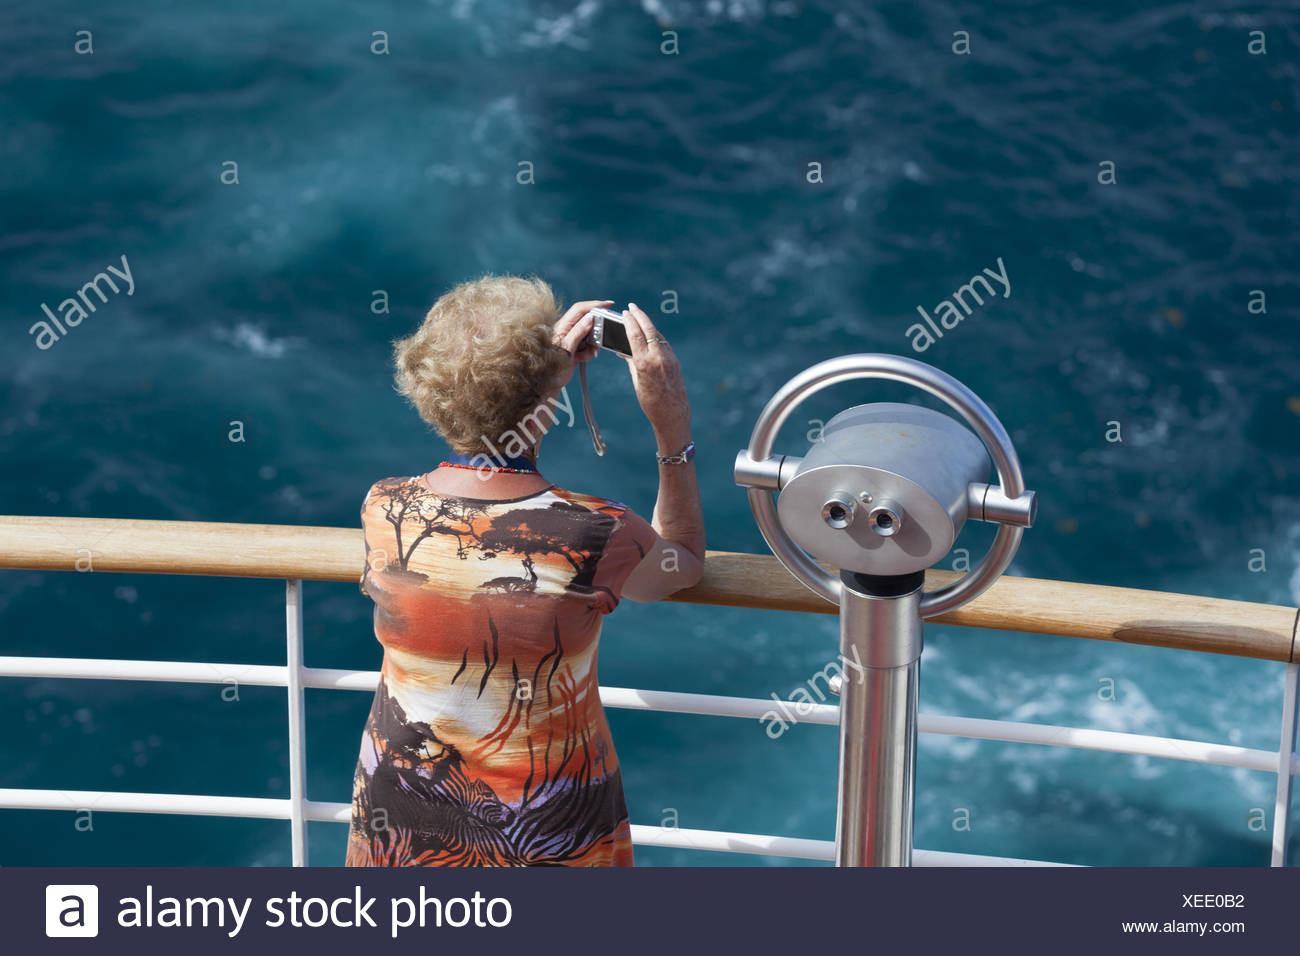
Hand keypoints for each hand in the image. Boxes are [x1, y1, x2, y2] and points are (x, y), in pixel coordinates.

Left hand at [553, 299, 612, 363]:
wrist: (547, 385)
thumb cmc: (551, 368)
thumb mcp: (567, 349)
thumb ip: (578, 332)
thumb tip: (590, 317)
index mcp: (562, 326)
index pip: (580, 309)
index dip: (594, 305)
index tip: (608, 304)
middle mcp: (566, 330)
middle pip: (587, 321)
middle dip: (595, 332)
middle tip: (596, 343)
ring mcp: (571, 339)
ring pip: (589, 335)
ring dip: (591, 345)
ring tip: (583, 356)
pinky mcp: (575, 348)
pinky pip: (588, 346)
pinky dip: (588, 352)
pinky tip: (580, 359)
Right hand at [620, 303, 691, 450]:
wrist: (672, 414)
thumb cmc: (650, 402)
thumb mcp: (637, 382)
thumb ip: (632, 363)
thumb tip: (625, 351)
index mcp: (644, 363)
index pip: (635, 335)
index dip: (629, 322)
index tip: (625, 313)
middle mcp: (658, 358)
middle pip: (648, 329)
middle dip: (640, 315)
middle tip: (632, 306)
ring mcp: (669, 358)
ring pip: (657, 335)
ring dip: (648, 324)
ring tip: (639, 317)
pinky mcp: (675, 361)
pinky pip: (664, 344)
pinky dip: (656, 336)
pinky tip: (650, 334)